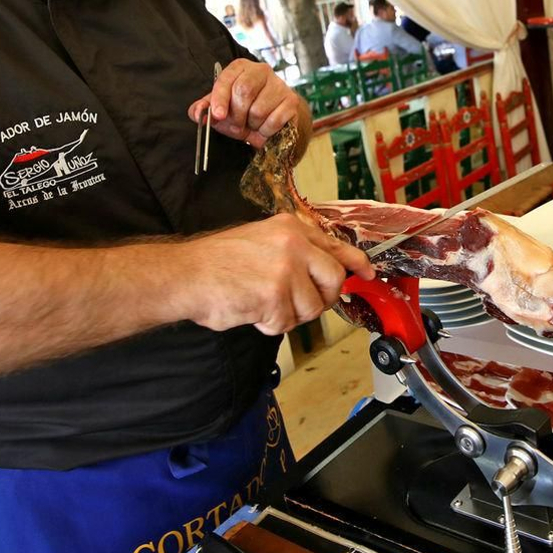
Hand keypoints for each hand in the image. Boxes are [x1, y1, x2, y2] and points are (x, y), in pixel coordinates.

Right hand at [180, 213, 373, 334]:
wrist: (185, 275)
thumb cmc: (216, 264)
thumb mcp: (261, 241)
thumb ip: (294, 252)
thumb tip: (325, 272)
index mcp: (291, 228)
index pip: (336, 246)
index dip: (356, 263)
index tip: (367, 273)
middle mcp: (294, 243)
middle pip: (334, 280)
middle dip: (322, 299)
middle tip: (298, 305)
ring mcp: (286, 268)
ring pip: (312, 308)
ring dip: (289, 315)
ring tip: (262, 304)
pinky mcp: (276, 294)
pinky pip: (286, 323)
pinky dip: (269, 325)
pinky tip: (251, 310)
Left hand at [187, 59, 304, 148]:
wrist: (275, 120)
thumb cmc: (245, 111)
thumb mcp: (222, 109)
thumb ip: (206, 108)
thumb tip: (196, 112)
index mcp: (241, 67)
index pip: (228, 79)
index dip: (220, 98)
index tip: (218, 115)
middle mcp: (262, 71)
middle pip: (244, 90)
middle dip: (237, 114)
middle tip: (237, 125)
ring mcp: (279, 85)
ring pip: (259, 109)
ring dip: (252, 124)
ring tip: (253, 124)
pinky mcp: (291, 101)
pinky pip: (274, 121)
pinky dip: (266, 131)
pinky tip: (265, 128)